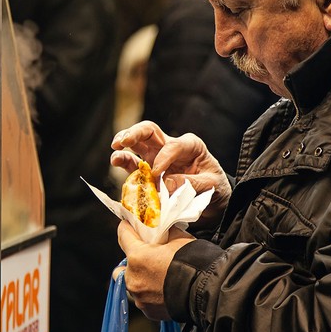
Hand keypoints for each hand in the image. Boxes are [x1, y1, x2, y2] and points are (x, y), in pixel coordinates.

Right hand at [111, 120, 230, 224]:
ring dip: (124, 143)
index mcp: (190, 145)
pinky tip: (116, 161)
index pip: (173, 146)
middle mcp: (171, 147)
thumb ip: (190, 183)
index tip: (156, 173)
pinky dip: (124, 161)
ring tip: (115, 149)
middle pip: (150, 131)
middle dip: (135, 133)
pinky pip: (134, 164)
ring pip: (138, 143)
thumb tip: (166, 183)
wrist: (214, 200)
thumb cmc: (215, 187)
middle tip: (123, 140)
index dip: (163, 158)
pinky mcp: (149, 171)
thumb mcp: (211, 184)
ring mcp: (157, 157)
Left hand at [118, 221, 195, 320]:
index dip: (127, 227)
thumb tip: (162, 229)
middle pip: (124, 264)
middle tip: (149, 256)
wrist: (207, 292)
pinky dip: (150, 293)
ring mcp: (139, 297)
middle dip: (134, 259)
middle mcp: (132, 278)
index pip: (123, 235)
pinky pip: (143, 298)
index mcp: (137, 256)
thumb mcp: (179, 237)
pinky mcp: (147, 310)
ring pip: (133, 283)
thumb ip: (165, 232)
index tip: (129, 224)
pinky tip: (164, 289)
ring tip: (158, 275)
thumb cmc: (193, 263)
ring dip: (141, 277)